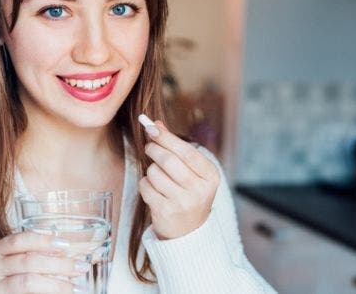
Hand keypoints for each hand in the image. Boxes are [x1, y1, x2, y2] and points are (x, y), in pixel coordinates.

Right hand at [0, 232, 88, 293]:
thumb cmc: (16, 276)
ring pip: (27, 282)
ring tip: (76, 288)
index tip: (65, 245)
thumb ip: (40, 254)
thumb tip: (73, 253)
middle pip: (27, 262)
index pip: (18, 241)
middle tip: (80, 267)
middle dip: (58, 264)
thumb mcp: (22, 261)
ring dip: (57, 284)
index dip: (43, 241)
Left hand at [139, 120, 220, 239]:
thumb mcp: (191, 170)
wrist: (189, 231)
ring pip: (154, 173)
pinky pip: (146, 187)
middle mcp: (199, 190)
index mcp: (210, 176)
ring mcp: (182, 203)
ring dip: (150, 169)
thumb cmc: (189, 193)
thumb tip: (156, 123)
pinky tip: (153, 188)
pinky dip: (145, 183)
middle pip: (169, 161)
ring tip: (157, 175)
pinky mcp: (165, 212)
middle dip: (154, 149)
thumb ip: (176, 146)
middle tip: (149, 146)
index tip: (152, 128)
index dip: (167, 138)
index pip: (187, 151)